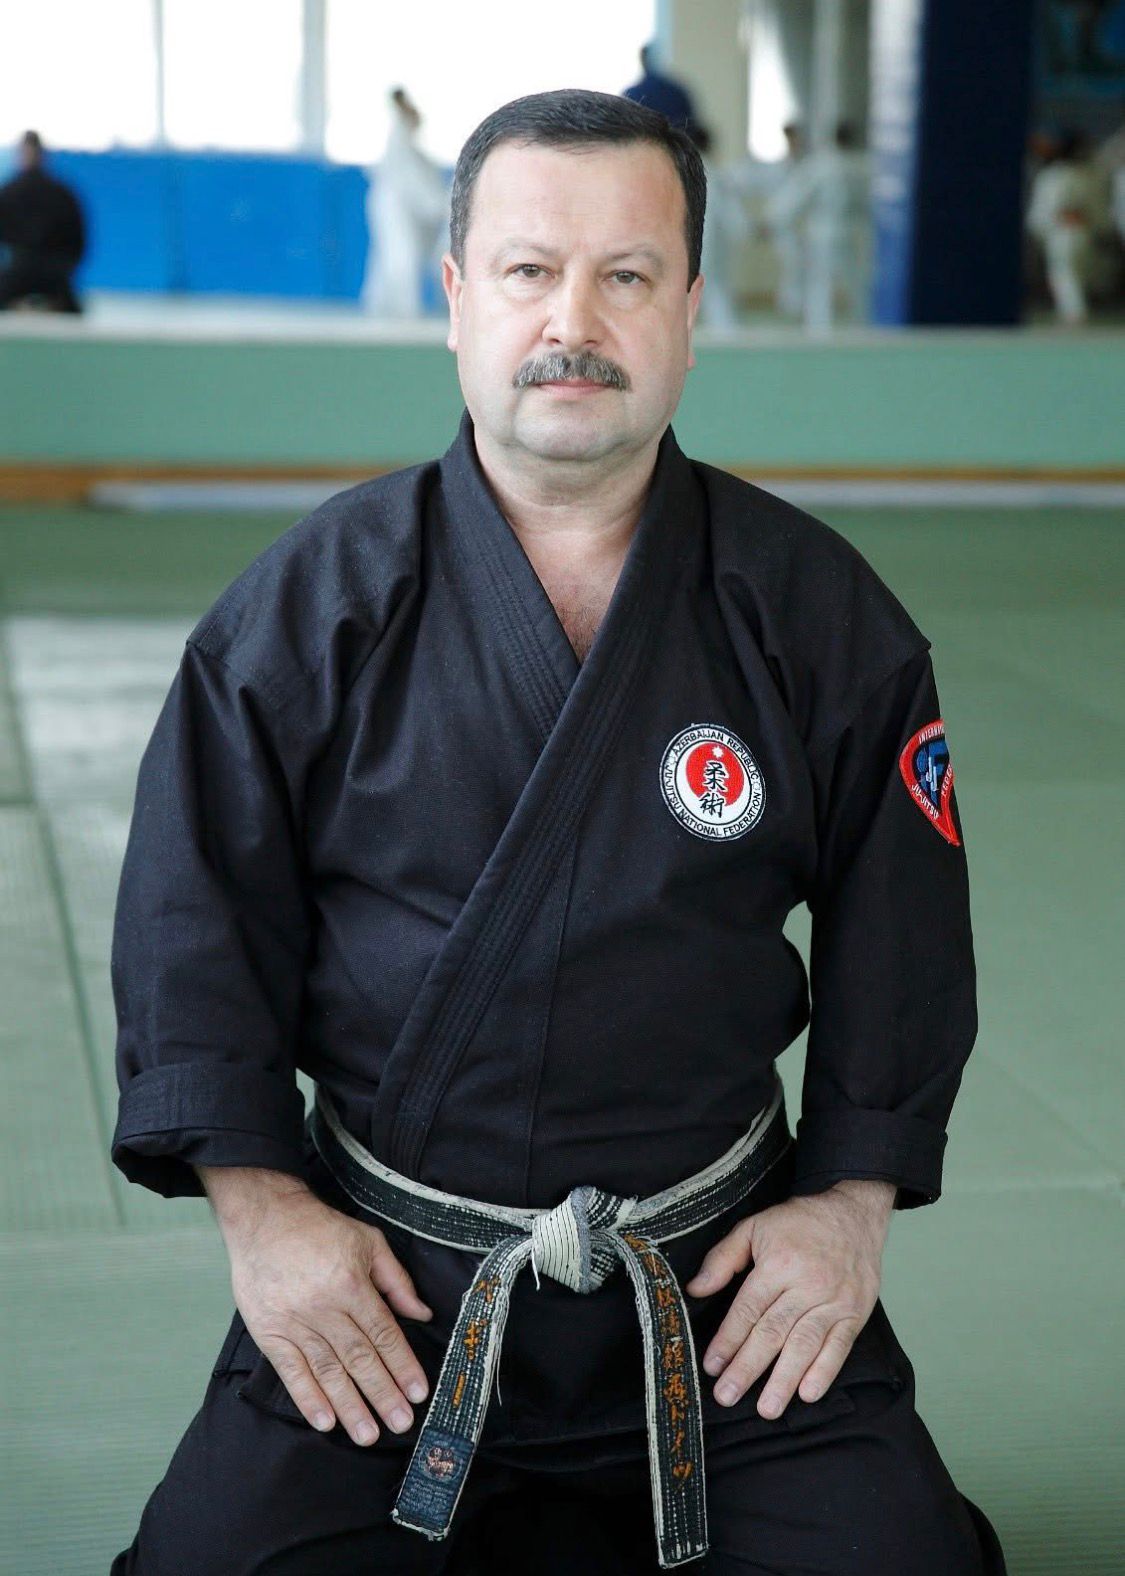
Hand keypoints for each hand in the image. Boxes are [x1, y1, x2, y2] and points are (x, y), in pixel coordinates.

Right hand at [198, 1166, 433, 1445]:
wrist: (265, 1219)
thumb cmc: (321, 1229)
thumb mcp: (369, 1241)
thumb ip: (396, 1280)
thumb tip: (421, 1314)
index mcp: (351, 1283)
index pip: (383, 1333)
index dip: (402, 1365)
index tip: (418, 1392)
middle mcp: (324, 1306)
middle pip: (359, 1358)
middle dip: (382, 1394)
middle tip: (400, 1423)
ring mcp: (294, 1321)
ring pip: (328, 1370)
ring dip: (350, 1406)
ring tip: (368, 1434)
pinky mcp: (269, 1332)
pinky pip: (291, 1371)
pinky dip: (308, 1398)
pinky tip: (325, 1421)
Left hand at [684, 1179, 894, 1419]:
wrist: (854, 1213)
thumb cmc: (799, 1222)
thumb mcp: (755, 1227)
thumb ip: (723, 1258)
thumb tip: (696, 1289)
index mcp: (778, 1263)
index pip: (748, 1309)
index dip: (728, 1340)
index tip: (712, 1365)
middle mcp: (807, 1284)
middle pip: (773, 1332)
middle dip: (748, 1367)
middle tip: (727, 1396)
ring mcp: (834, 1301)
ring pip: (805, 1344)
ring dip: (784, 1379)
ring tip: (766, 1408)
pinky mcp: (855, 1313)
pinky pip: (839, 1346)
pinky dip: (825, 1371)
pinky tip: (808, 1393)